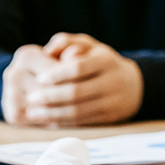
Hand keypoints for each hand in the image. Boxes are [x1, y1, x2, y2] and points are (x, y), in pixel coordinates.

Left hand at [1, 34, 143, 126]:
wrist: (133, 86)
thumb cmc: (102, 62)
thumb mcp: (89, 46)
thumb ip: (67, 42)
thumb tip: (47, 50)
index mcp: (106, 61)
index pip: (78, 68)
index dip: (57, 74)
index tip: (39, 78)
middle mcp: (112, 81)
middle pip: (76, 92)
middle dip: (50, 96)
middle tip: (30, 97)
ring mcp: (112, 102)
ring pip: (78, 111)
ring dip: (52, 113)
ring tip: (33, 112)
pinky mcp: (109, 118)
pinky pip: (82, 122)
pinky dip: (62, 122)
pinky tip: (47, 120)